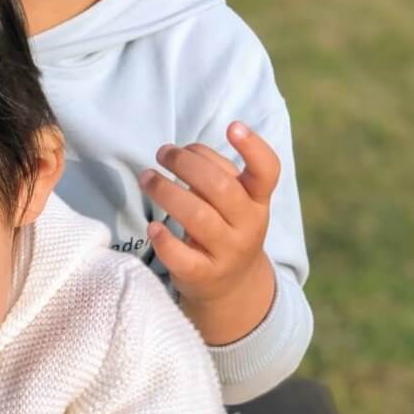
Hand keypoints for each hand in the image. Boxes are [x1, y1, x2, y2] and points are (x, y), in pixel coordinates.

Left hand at [139, 122, 278, 343]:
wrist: (232, 287)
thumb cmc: (225, 226)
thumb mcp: (233, 201)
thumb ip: (215, 174)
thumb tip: (181, 152)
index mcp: (257, 200)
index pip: (267, 172)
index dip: (253, 148)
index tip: (233, 126)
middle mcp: (248, 225)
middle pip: (220, 188)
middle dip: (185, 164)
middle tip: (162, 153)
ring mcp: (227, 252)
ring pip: (198, 217)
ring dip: (166, 191)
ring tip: (146, 177)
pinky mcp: (203, 275)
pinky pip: (183, 257)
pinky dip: (165, 240)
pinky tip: (152, 226)